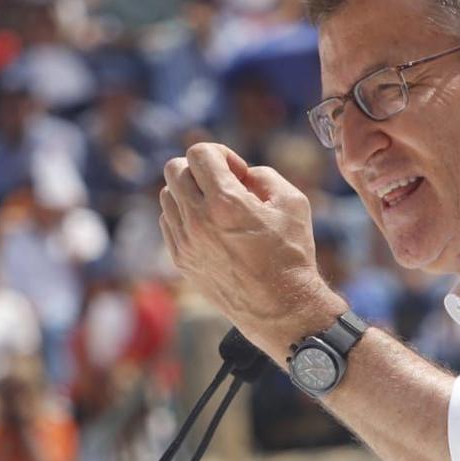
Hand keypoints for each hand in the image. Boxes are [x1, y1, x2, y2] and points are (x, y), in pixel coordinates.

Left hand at [159, 143, 340, 354]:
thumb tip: (240, 173)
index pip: (199, 153)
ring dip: (189, 192)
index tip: (237, 173)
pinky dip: (184, 215)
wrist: (280, 308)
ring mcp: (184, 242)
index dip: (220, 154)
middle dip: (200, 169)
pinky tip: (209, 227)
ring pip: (167, 195)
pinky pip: (168, 221)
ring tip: (216, 207)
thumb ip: (263, 175)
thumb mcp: (292, 202)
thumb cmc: (291, 254)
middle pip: (174, 169)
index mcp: (225, 202)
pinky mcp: (180, 259)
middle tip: (224, 185)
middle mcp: (197, 220)